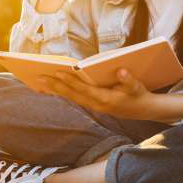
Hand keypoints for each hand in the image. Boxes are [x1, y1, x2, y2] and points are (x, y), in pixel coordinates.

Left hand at [39, 68, 153, 118]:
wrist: (142, 110)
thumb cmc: (138, 95)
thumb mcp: (137, 86)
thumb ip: (128, 80)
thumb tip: (121, 72)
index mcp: (105, 99)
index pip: (84, 90)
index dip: (71, 81)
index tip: (58, 73)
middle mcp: (96, 104)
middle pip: (73, 95)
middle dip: (56, 86)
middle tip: (40, 78)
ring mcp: (94, 106)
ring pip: (72, 98)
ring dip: (56, 90)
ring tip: (40, 83)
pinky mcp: (93, 104)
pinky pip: (75, 98)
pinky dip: (63, 93)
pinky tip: (53, 88)